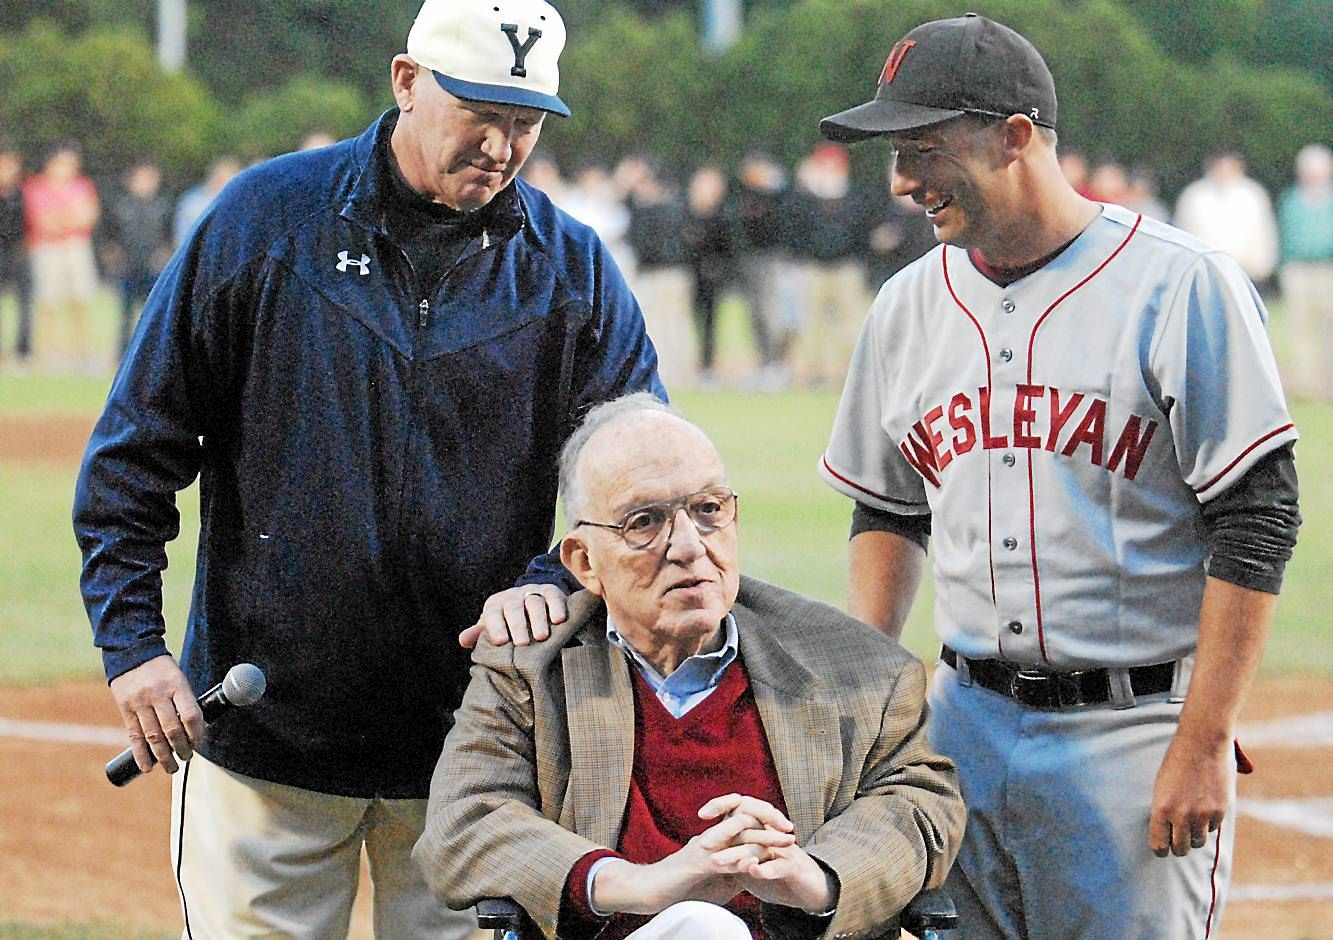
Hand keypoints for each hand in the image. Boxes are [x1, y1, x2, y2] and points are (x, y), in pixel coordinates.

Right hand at [108, 655, 203, 774]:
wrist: (132, 653)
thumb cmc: (162, 670)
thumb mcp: (178, 678)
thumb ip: (185, 702)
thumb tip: (195, 730)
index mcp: (177, 685)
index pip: (190, 714)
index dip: (197, 733)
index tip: (199, 743)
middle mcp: (158, 695)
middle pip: (172, 729)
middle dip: (182, 748)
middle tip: (187, 757)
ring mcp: (140, 703)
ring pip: (153, 736)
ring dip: (163, 756)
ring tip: (172, 768)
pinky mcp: (125, 709)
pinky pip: (134, 736)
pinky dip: (141, 754)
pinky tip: (147, 767)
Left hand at [458, 584, 567, 648]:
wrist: (530, 604)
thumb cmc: (508, 624)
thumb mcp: (493, 628)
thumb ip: (479, 635)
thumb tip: (463, 640)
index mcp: (495, 605)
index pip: (493, 614)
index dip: (496, 626)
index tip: (500, 641)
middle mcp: (513, 596)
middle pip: (514, 608)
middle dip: (518, 625)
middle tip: (522, 643)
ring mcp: (532, 592)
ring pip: (534, 602)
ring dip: (538, 619)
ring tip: (542, 637)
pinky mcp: (551, 591)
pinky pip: (553, 597)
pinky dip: (557, 607)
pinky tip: (560, 620)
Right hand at [592, 798, 796, 913]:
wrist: (649, 890)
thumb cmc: (679, 886)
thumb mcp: (712, 878)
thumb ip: (732, 871)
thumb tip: (753, 871)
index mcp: (715, 838)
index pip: (743, 819)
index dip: (765, 820)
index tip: (786, 828)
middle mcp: (711, 837)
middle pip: (744, 818)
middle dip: (770, 821)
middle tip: (791, 828)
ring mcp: (704, 848)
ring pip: (739, 834)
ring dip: (765, 837)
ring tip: (786, 842)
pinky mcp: (697, 865)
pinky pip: (724, 859)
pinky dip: (743, 861)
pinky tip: (758, 864)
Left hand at [700, 794, 833, 912]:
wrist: (809, 888)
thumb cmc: (775, 871)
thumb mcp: (750, 859)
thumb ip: (730, 850)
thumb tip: (701, 845)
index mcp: (760, 826)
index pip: (740, 805)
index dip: (721, 805)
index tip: (701, 814)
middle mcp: (771, 831)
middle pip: (746, 822)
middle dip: (722, 832)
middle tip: (703, 844)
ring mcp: (783, 848)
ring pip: (758, 845)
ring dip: (736, 854)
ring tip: (715, 862)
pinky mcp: (794, 867)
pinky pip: (779, 865)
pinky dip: (765, 869)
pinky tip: (751, 870)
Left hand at [1149, 733, 1231, 857]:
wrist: (1202, 743)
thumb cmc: (1176, 763)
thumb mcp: (1161, 786)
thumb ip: (1164, 810)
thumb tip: (1166, 833)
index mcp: (1160, 808)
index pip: (1158, 845)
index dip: (1161, 850)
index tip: (1163, 849)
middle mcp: (1181, 815)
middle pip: (1180, 849)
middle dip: (1179, 847)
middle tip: (1178, 841)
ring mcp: (1202, 815)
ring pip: (1198, 841)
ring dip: (1195, 836)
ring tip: (1192, 822)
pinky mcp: (1219, 811)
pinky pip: (1213, 828)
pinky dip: (1209, 823)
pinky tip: (1205, 808)